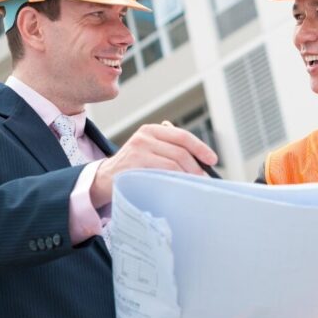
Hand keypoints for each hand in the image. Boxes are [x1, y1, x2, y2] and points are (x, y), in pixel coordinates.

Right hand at [90, 124, 217, 206]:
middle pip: (180, 151)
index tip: (212, 160)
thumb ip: (170, 149)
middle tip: (203, 179)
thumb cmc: (134, 167)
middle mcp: (144, 136)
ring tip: (192, 185)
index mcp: (152, 130)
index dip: (200, 148)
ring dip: (187, 176)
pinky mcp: (134, 165)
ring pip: (173, 163)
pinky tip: (177, 187)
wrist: (105, 178)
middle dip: (196, 167)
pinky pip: (161, 174)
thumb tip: (201, 162)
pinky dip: (173, 181)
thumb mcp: (150, 151)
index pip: (182, 136)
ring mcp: (138, 150)